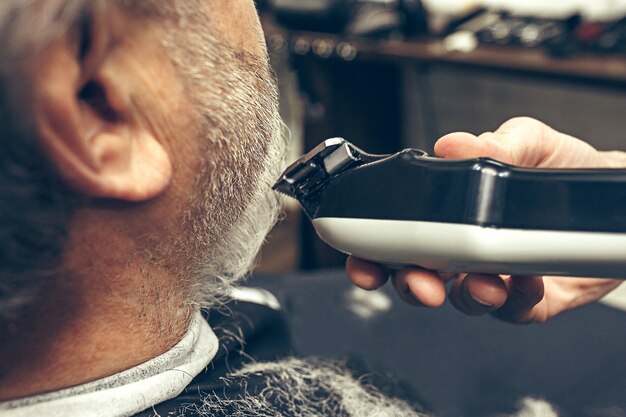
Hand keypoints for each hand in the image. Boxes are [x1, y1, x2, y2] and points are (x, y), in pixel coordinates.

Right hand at [346, 117, 624, 323]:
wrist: (610, 188)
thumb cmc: (563, 165)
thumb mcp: (529, 140)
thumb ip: (496, 140)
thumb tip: (454, 146)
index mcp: (448, 215)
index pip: (397, 239)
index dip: (372, 255)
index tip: (363, 263)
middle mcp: (464, 250)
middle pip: (418, 278)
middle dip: (410, 287)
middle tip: (421, 283)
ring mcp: (495, 276)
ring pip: (463, 300)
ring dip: (466, 297)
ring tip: (484, 284)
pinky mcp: (531, 298)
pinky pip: (515, 311)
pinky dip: (516, 300)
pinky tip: (525, 278)